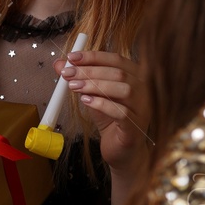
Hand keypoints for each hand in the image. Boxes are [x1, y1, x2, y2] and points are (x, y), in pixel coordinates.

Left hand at [55, 50, 152, 174]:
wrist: (120, 148)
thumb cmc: (109, 119)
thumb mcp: (91, 94)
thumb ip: (78, 78)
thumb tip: (59, 63)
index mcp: (135, 77)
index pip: (116, 59)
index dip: (93, 56)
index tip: (71, 58)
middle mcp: (145, 90)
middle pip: (118, 73)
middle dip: (89, 71)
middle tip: (67, 74)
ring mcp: (144, 108)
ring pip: (123, 89)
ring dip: (95, 85)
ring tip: (74, 87)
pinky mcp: (136, 126)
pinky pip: (122, 112)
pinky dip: (102, 104)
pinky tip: (86, 102)